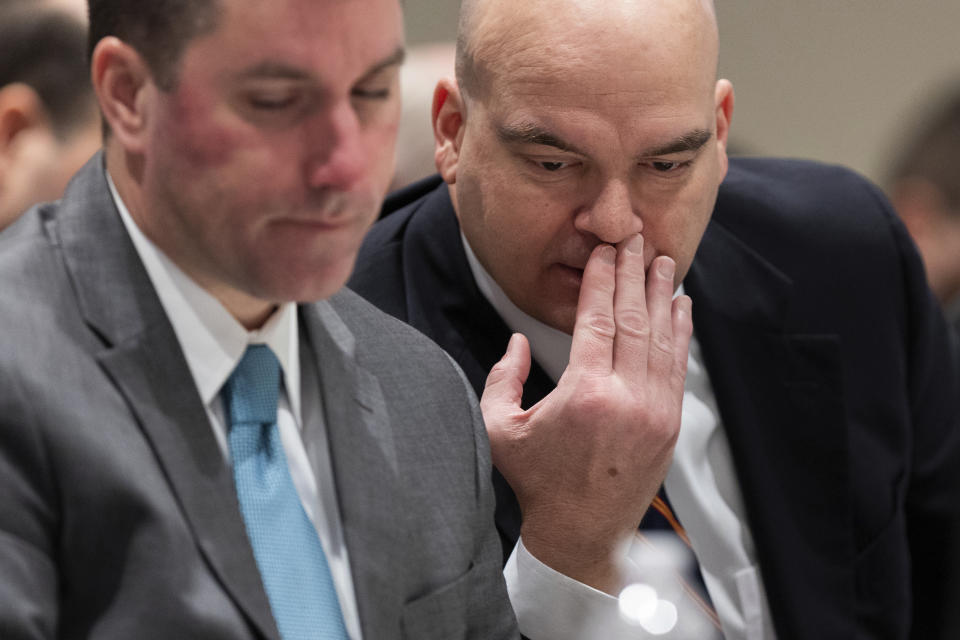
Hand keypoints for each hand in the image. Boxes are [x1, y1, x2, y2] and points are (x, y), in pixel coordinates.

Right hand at [480, 234, 692, 592]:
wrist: (582, 534)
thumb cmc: (539, 484)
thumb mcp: (501, 430)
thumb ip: (502, 379)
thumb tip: (516, 342)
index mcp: (584, 394)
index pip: (597, 318)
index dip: (600, 279)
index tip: (602, 252)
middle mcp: (626, 398)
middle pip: (633, 318)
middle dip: (633, 273)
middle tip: (633, 240)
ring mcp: (655, 411)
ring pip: (661, 338)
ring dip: (661, 295)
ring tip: (661, 261)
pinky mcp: (669, 424)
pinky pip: (677, 366)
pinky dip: (680, 332)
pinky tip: (680, 307)